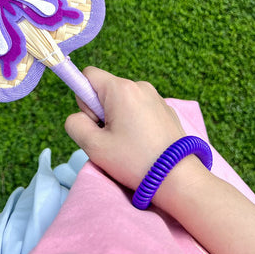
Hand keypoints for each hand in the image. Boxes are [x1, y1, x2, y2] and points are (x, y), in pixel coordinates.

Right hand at [65, 67, 254, 253]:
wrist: (180, 179)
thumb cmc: (135, 161)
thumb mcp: (94, 146)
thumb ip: (75, 124)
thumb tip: (78, 116)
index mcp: (121, 89)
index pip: (88, 74)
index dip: (83, 97)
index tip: (93, 120)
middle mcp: (140, 86)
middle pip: (105, 89)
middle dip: (100, 111)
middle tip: (110, 138)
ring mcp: (155, 97)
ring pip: (121, 100)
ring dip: (116, 118)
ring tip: (128, 144)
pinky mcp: (165, 109)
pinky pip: (138, 108)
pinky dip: (133, 121)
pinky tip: (143, 144)